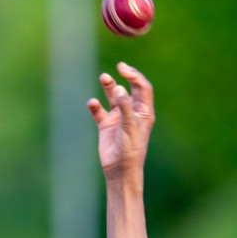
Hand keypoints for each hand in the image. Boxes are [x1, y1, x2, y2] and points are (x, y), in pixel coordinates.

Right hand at [88, 62, 154, 179]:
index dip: (135, 76)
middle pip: (129, 88)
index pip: (142, 88)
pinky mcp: (106, 125)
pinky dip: (95, 105)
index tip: (125, 70)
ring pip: (113, 97)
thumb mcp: (129, 126)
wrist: (120, 170)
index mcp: (144, 112)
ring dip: (108, 86)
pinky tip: (92, 103)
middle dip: (125, 76)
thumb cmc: (131, 149)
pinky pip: (99, 111)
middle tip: (119, 67)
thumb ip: (125, 107)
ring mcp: (118, 118)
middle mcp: (131, 112)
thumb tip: (119, 88)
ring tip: (103, 77)